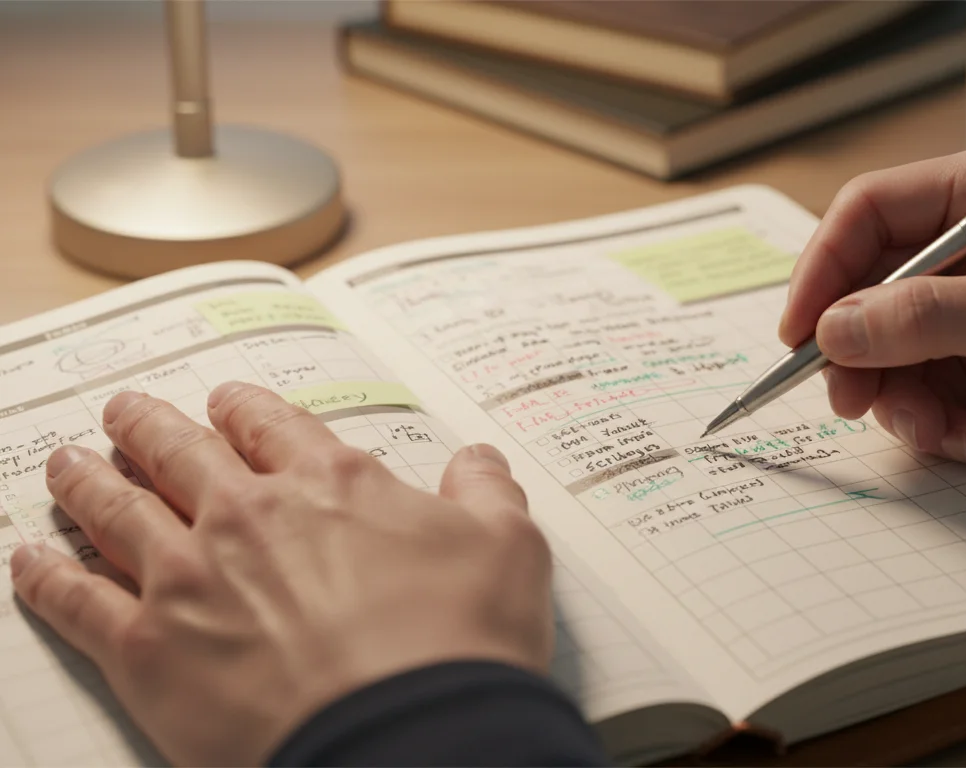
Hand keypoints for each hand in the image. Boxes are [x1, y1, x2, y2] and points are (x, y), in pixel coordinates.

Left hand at [8, 382, 551, 765]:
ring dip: (86, 480)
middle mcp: (249, 516)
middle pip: (178, 452)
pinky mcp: (148, 650)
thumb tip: (480, 462)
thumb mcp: (509, 548)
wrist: (407, 740)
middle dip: (147, 425)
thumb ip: (487, 493)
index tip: (226, 401)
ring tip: (64, 462)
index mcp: (331, 483)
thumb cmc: (460, 643)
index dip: (244, 407)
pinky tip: (29, 559)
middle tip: (125, 411)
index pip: (272, 424)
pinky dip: (44, 576)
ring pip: (115, 509)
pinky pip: (76, 600)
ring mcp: (189, 579)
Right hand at [780, 138, 965, 461]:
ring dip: (902, 398)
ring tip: (938, 433)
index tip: (799, 332)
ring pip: (893, 347)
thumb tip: (833, 330)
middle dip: (860, 352)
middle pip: (870, 288)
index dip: (822, 269)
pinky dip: (935, 419)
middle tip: (855, 401)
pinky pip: (929, 384)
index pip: (868, 212)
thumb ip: (923, 318)